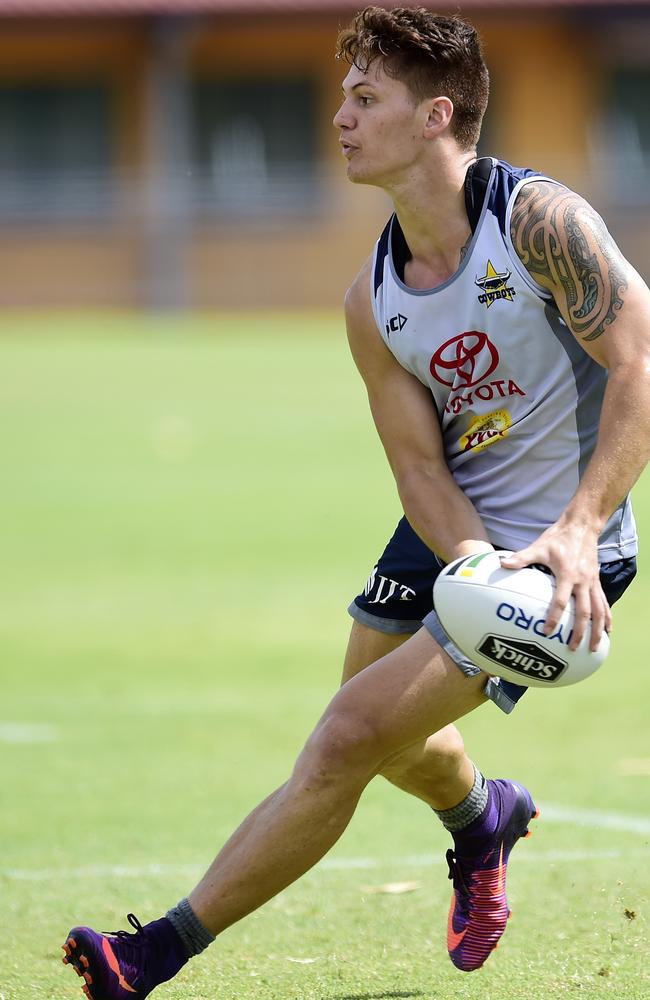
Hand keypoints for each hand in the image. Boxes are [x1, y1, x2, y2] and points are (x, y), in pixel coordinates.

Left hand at [500, 525, 610, 651]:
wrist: (581, 526)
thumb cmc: (558, 538)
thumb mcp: (538, 547)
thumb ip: (521, 558)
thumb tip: (502, 564)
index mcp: (568, 574)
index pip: (561, 601)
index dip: (554, 617)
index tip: (547, 631)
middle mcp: (583, 581)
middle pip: (584, 612)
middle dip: (580, 631)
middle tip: (572, 648)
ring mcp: (592, 582)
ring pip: (598, 610)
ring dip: (598, 629)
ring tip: (594, 647)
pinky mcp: (597, 581)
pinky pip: (604, 602)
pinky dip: (607, 617)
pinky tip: (608, 630)